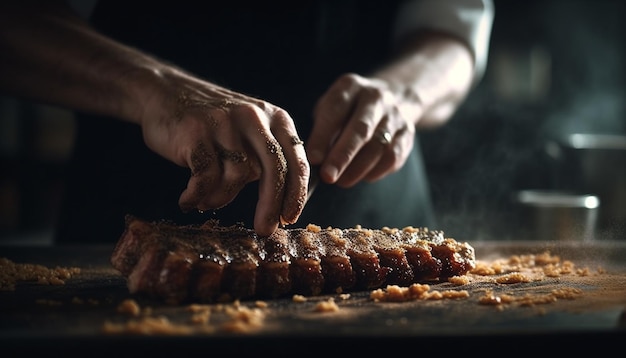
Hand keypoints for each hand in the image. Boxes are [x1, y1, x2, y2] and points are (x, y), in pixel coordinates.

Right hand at [138, 70, 309, 235]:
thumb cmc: (213, 124)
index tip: (290, 217)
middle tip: (264, 230)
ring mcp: (224, 122)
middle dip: (271, 205)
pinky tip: (188, 201)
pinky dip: (197, 195)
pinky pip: (204, 176)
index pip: (296, 160)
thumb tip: (283, 207)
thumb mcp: (250, 132)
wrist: (165, 92)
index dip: (297, 193)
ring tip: (207, 203)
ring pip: (237, 176)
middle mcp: (253, 116)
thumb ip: (267, 158)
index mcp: (275, 118)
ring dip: (222, 199)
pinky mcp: (195, 131)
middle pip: (273, 168)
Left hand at [306, 73, 418, 187]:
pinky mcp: (407, 132)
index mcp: (350, 86)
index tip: (313, 159)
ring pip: (378, 146)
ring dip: (358, 168)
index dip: (323, 136)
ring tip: (342, 181)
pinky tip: (363, 176)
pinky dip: (376, 170)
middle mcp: (375, 97)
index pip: (336, 109)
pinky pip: (393, 156)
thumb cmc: (348, 110)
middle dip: (342, 155)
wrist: (390, 99)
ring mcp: (394, 114)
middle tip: (328, 176)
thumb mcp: (330, 109)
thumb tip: (315, 161)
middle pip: (361, 128)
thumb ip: (322, 131)